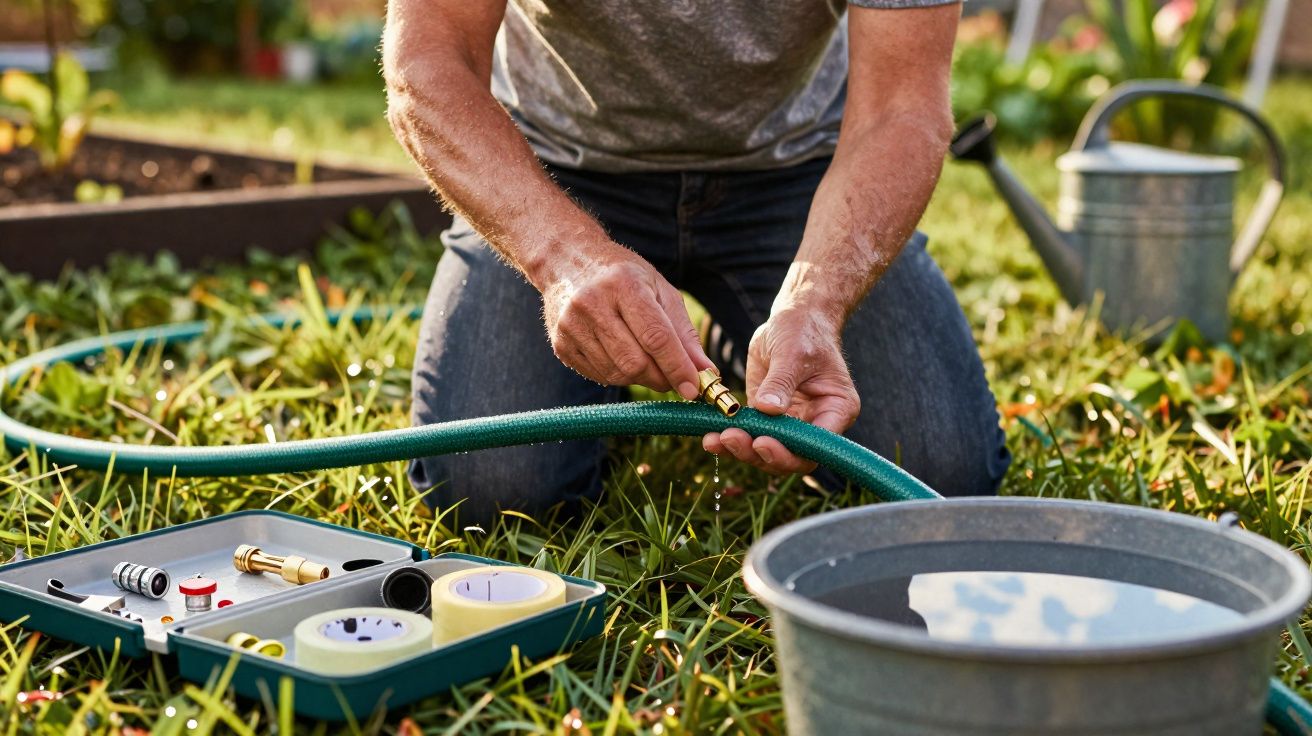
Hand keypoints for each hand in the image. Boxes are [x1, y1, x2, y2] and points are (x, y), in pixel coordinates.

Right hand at [540, 244, 711, 397]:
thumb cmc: (623, 275)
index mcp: (623, 284)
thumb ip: (684, 332)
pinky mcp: (561, 345)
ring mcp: (571, 326)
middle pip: (635, 363)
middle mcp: (592, 304)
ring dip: (640, 378)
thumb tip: (706, 372)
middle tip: (672, 377)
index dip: (677, 367)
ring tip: (645, 359)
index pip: (656, 337)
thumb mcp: (659, 290)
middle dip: (660, 378)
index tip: (693, 389)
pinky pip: (600, 376)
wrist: (567, 262)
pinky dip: (618, 375)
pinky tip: (620, 355)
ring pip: (617, 374)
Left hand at [702, 307, 859, 473]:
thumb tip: (768, 409)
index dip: (790, 451)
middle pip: (791, 457)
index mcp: (837, 410)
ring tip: (714, 440)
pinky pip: (751, 436)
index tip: (762, 441)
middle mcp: (816, 423)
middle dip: (760, 454)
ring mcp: (791, 423)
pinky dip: (731, 440)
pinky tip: (711, 438)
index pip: (816, 445)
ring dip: (741, 451)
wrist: (793, 319)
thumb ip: (781, 382)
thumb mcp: (792, 353)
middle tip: (730, 439)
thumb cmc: (804, 331)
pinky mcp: (767, 418)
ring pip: (768, 453)